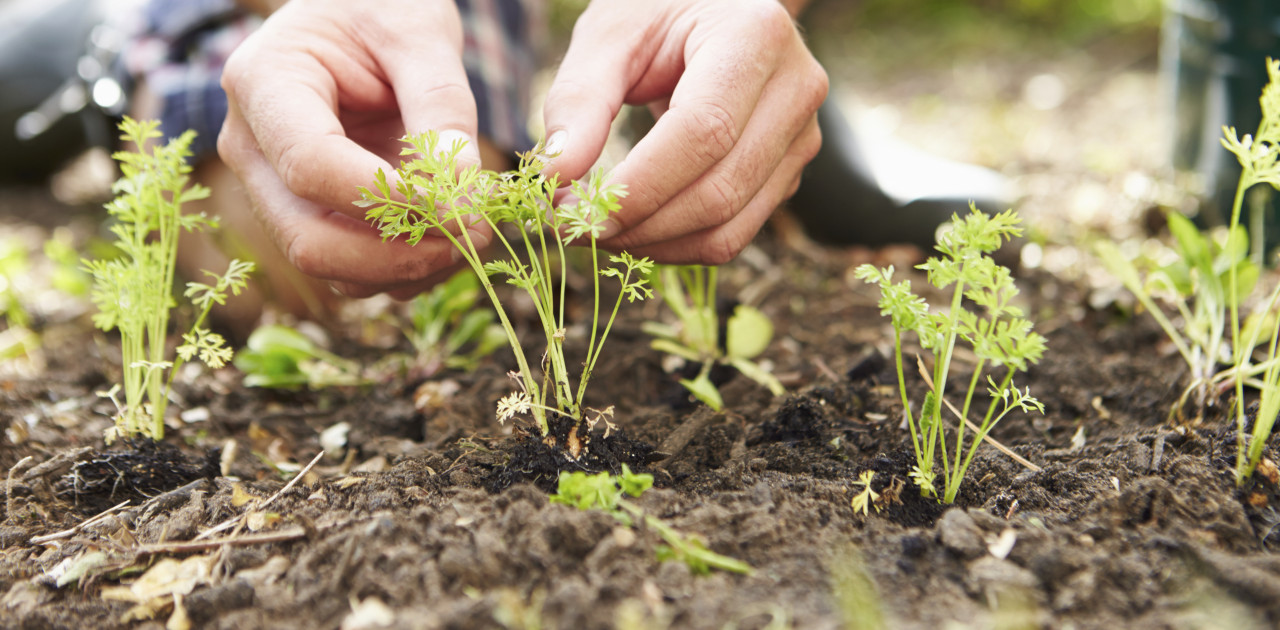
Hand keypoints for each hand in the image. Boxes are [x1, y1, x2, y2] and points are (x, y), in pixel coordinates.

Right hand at [217, 0, 486, 298]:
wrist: (366, 12)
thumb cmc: (385, 6)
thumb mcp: (419, 32)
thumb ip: (441, 104)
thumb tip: (460, 189)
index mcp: (263, 83)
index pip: (311, 165)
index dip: (389, 199)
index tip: (463, 206)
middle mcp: (253, 147)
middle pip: (307, 237)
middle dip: (398, 253)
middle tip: (476, 236)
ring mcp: (275, 189)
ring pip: (329, 266)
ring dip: (408, 270)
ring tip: (474, 236)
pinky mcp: (310, 215)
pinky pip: (351, 269)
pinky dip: (406, 271)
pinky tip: (454, 239)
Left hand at [541, 0, 826, 263]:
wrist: (714, 7)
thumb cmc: (658, 10)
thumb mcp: (611, 32)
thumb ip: (580, 99)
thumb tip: (556, 175)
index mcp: (757, 36)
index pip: (704, 132)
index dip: (637, 186)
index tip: (571, 210)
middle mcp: (795, 90)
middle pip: (719, 190)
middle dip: (637, 225)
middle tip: (572, 227)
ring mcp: (800, 138)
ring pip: (728, 228)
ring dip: (653, 244)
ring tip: (596, 230)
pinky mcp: (786, 174)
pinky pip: (732, 232)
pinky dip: (675, 244)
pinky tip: (632, 227)